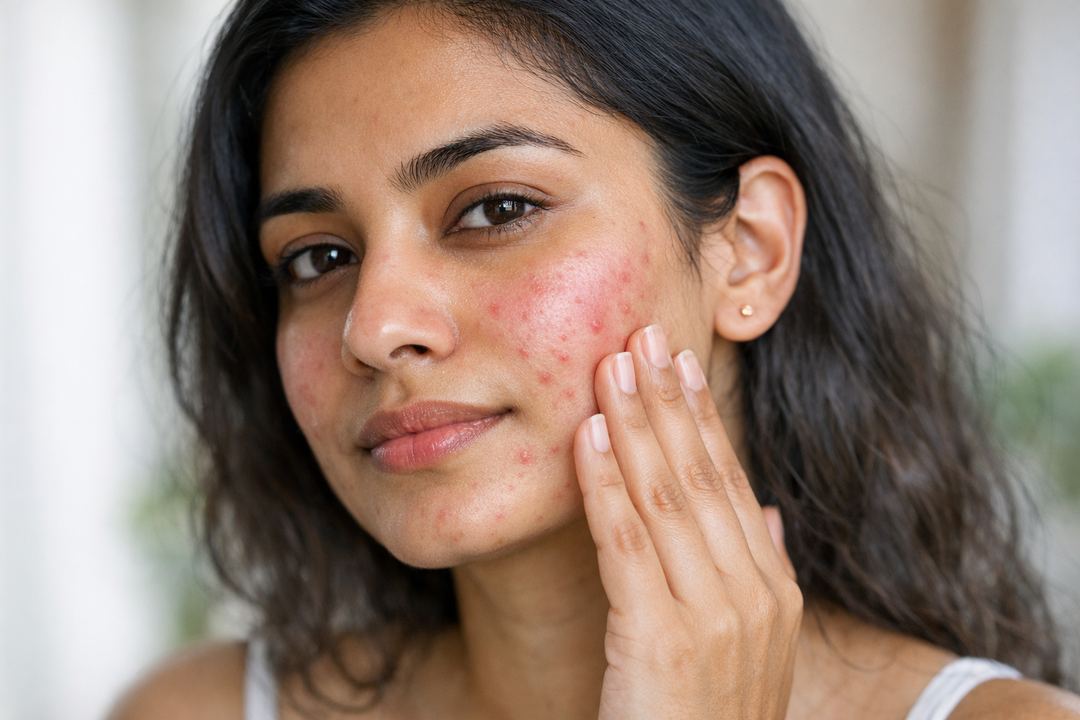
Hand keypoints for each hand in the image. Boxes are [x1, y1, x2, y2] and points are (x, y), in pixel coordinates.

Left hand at [573, 324, 802, 719]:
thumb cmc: (704, 719)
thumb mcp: (750, 647)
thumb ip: (759, 575)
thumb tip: (768, 513)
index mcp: (772, 590)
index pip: (730, 483)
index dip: (701, 418)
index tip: (676, 362)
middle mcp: (752, 594)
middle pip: (702, 475)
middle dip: (668, 400)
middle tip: (643, 333)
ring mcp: (713, 616)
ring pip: (667, 496)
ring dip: (636, 422)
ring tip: (611, 363)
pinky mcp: (661, 639)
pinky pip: (627, 542)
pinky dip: (606, 483)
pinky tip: (589, 436)